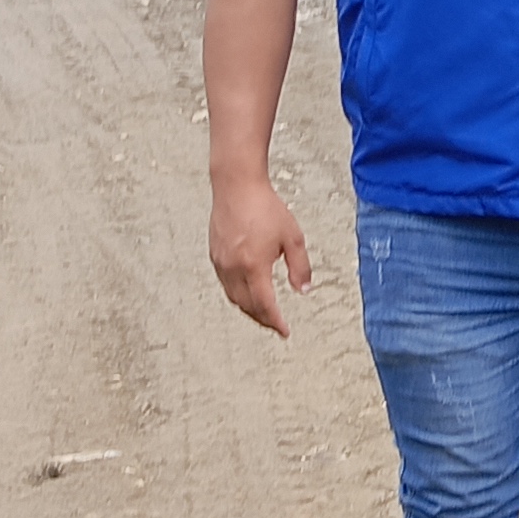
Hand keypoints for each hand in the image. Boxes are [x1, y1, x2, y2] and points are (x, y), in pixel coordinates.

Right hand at [210, 171, 310, 337]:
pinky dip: (238, 294)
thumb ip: (300, 267)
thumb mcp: (293, 237)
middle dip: (263, 319)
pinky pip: (226, 284)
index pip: (265, 305)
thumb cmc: (265, 207)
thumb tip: (303, 289)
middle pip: (248, 306)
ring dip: (249, 309)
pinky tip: (248, 292)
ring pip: (234, 297)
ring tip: (263, 313)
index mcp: (254, 266)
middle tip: (275, 325)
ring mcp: (221, 262)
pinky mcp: (215, 254)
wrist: (236, 186)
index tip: (285, 331)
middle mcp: (233, 268)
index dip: (276, 322)